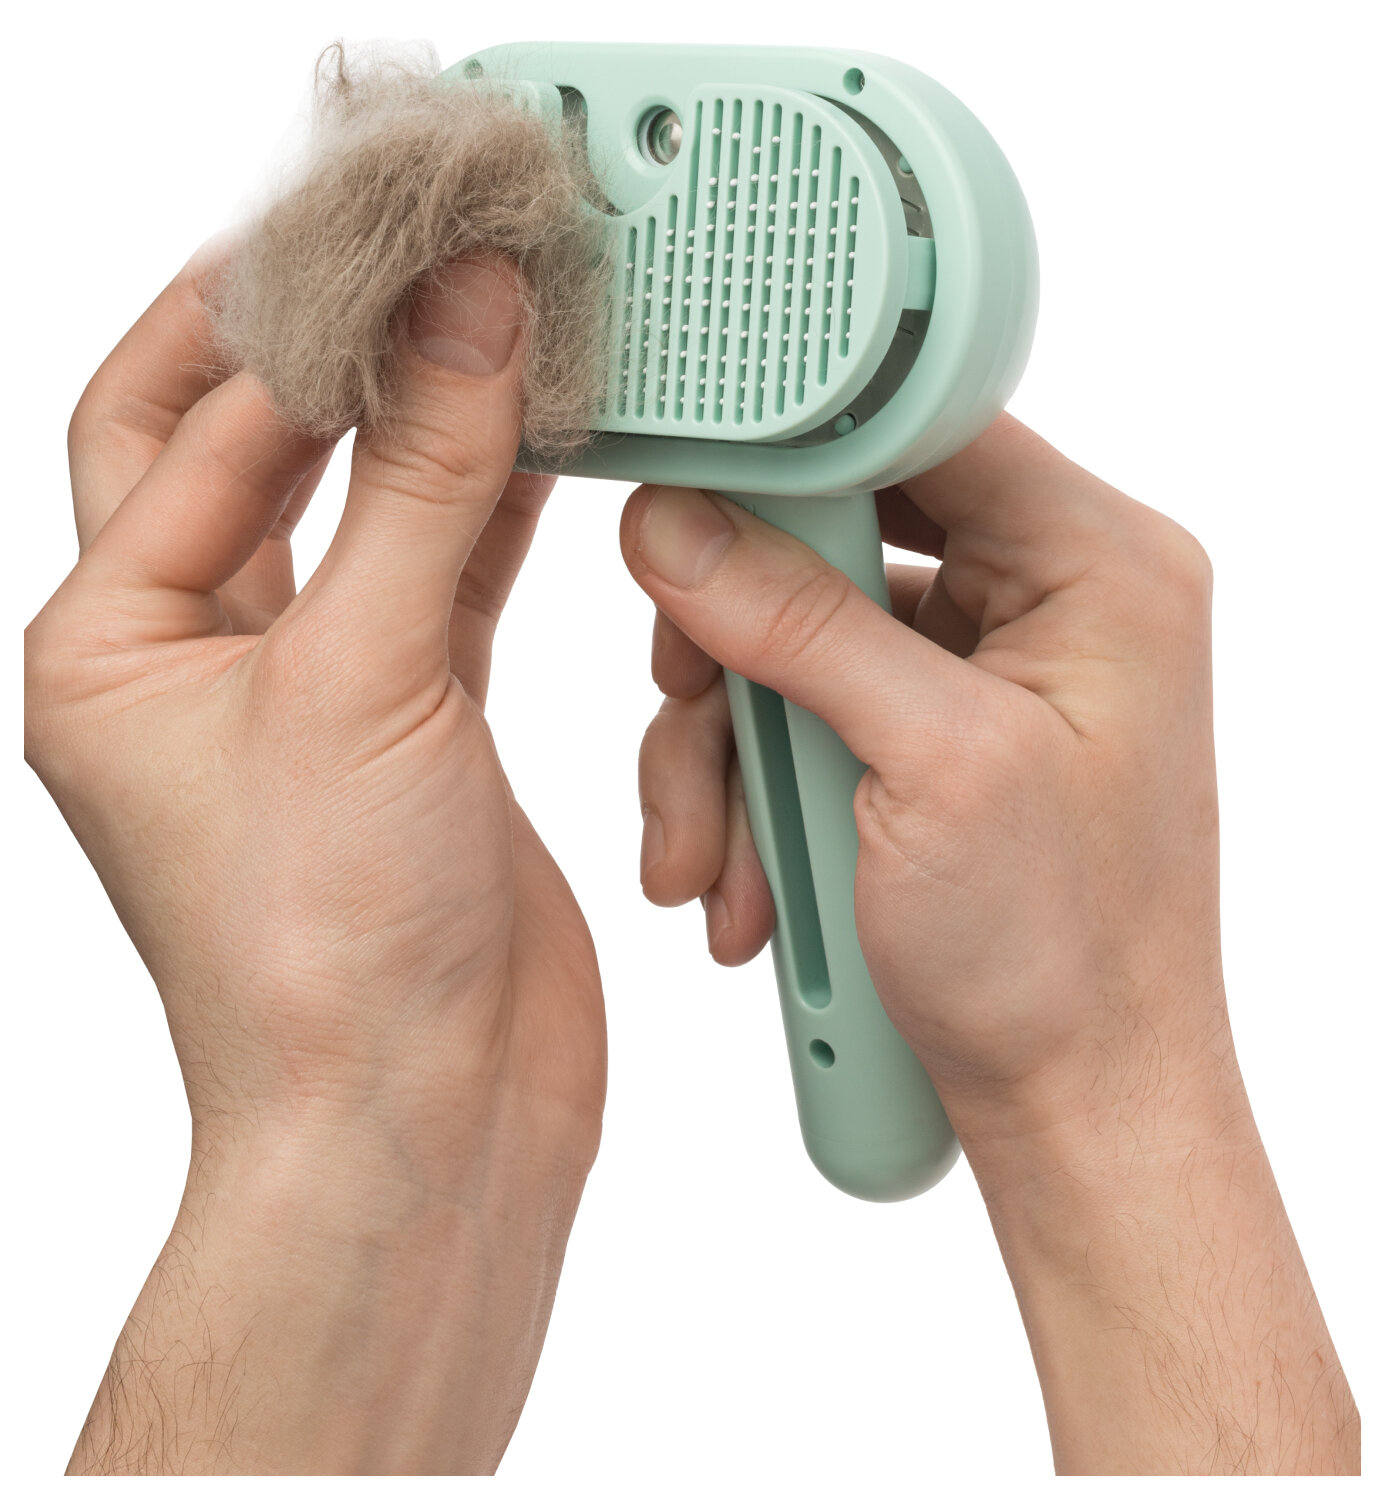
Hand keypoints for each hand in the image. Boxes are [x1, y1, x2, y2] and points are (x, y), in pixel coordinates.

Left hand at [26, 251, 604, 1473]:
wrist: (417, 1120)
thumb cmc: (326, 947)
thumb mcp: (358, 676)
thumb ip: (415, 481)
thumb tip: (461, 311)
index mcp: (118, 646)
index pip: (180, 422)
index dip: (285, 315)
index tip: (379, 224)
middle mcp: (204, 663)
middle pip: (247, 449)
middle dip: (325, 346)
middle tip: (413, 245)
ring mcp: (317, 696)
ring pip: (359, 511)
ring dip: (423, 419)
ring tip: (493, 318)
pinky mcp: (417, 731)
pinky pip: (441, 580)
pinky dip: (486, 507)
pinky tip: (537, 438)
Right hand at [620, 419, 1356, 1473]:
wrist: (1077, 1106)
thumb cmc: (1059, 958)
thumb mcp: (927, 769)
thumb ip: (796, 624)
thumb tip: (673, 522)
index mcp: (1096, 566)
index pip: (925, 424)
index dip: (792, 444)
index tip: (686, 484)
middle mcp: (1045, 600)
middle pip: (834, 537)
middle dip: (739, 648)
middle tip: (694, 709)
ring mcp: (981, 673)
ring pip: (797, 637)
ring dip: (732, 749)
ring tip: (711, 864)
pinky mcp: (928, 739)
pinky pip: (807, 714)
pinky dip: (757, 792)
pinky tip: (745, 884)